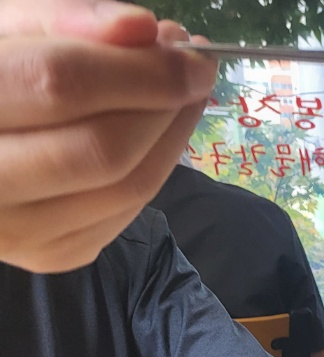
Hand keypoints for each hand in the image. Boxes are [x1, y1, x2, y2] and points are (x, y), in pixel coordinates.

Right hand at [0, 0, 216, 271]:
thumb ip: (62, 20)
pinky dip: (151, 170)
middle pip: (103, 149)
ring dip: (171, 140)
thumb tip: (142, 29)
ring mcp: (21, 231)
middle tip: (194, 70)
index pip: (62, 86)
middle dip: (164, 106)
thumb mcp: (0, 28)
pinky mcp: (51, 255)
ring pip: (124, 191)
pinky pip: (123, 214)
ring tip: (183, 96)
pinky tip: (157, 134)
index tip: (191, 51)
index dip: (138, 69)